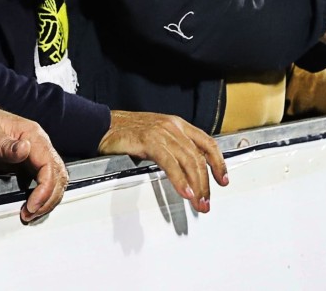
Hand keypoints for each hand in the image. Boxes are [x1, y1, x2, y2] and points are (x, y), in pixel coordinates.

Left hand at [0, 94, 68, 223]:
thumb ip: (6, 145)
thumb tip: (25, 149)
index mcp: (33, 136)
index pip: (50, 166)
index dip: (45, 189)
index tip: (32, 205)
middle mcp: (39, 144)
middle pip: (58, 174)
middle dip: (49, 198)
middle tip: (30, 214)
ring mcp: (36, 154)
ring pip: (55, 178)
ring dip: (48, 198)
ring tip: (32, 213)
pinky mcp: (29, 162)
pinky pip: (45, 179)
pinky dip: (44, 194)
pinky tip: (33, 205)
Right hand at [97, 110, 226, 211]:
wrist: (102, 125)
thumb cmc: (127, 133)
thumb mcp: (158, 137)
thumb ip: (173, 149)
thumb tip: (188, 171)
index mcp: (178, 124)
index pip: (207, 143)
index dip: (218, 162)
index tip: (223, 180)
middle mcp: (173, 126)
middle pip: (199, 157)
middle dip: (206, 182)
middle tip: (206, 201)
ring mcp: (162, 132)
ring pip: (188, 161)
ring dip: (196, 185)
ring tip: (197, 202)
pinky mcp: (149, 140)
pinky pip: (169, 163)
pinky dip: (179, 179)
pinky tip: (184, 191)